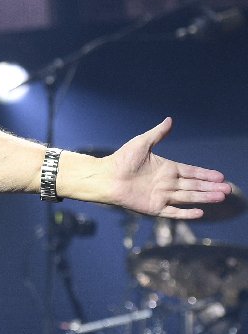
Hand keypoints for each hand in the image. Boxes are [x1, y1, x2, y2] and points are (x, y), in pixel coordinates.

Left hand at [106, 117, 229, 218]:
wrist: (105, 177)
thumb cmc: (120, 160)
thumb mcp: (141, 143)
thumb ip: (158, 134)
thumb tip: (169, 119)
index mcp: (166, 169)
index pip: (191, 172)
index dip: (206, 175)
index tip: (220, 176)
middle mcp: (166, 184)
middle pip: (194, 186)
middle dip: (210, 188)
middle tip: (228, 190)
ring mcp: (161, 196)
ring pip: (188, 197)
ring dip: (204, 198)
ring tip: (220, 197)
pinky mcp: (153, 208)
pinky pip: (173, 212)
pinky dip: (186, 213)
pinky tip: (200, 213)